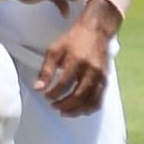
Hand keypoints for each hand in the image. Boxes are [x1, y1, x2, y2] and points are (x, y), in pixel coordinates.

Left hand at [32, 0, 120, 115]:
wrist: (95, 30)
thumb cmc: (72, 40)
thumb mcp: (54, 50)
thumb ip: (46, 70)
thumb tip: (38, 88)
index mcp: (77, 60)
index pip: (64, 84)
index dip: (54, 93)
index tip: (45, 96)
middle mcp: (91, 70)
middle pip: (79, 95)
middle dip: (64, 105)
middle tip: (53, 106)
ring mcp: (101, 76)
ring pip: (90, 101)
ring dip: (76, 110)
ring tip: (64, 112)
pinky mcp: (106, 80)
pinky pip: (99, 100)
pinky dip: (89, 109)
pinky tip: (79, 110)